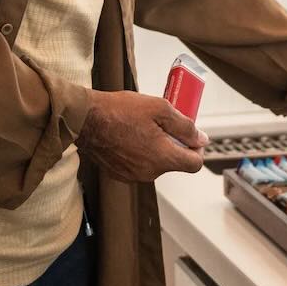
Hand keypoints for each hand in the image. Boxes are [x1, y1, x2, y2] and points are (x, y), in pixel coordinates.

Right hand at [77, 90, 207, 182]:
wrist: (85, 119)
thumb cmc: (120, 111)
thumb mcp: (160, 109)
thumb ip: (185, 127)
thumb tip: (201, 139)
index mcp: (162, 158)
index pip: (194, 165)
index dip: (197, 149)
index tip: (191, 137)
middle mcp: (149, 173)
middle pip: (174, 163)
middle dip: (174, 145)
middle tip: (164, 124)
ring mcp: (133, 176)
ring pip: (156, 164)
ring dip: (156, 148)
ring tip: (144, 127)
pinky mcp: (119, 174)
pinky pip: (139, 165)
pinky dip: (140, 153)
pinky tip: (130, 136)